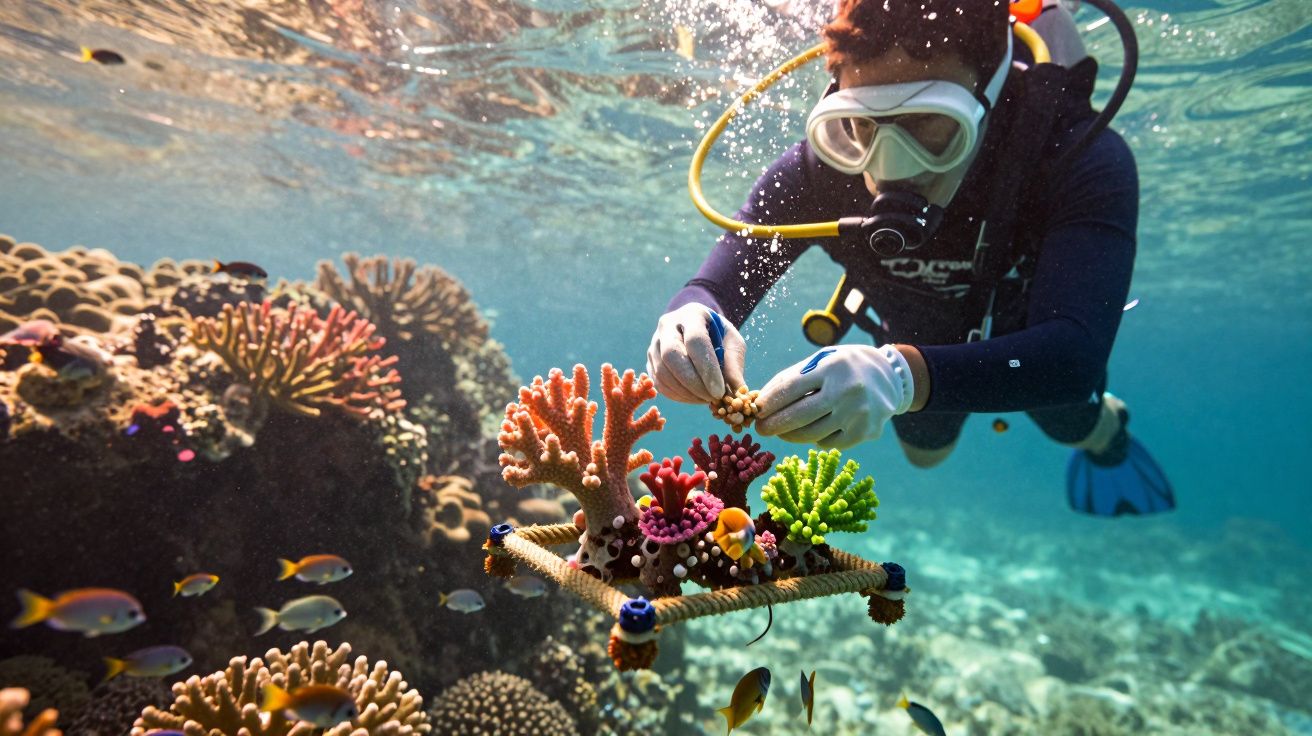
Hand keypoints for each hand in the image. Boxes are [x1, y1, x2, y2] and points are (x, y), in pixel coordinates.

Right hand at [646, 303, 745, 402]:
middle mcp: (667, 325)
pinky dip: (677, 396)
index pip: (695, 340)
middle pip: (671, 355)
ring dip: (685, 392)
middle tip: (712, 398)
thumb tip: (736, 393)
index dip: (707, 368)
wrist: (699, 330)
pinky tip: (694, 398)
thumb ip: (734, 365)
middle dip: (693, 382)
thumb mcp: (733, 343)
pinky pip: (658, 382)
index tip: (720, 391)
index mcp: (692, 314)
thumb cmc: (719, 336)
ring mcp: (655, 342)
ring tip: (706, 399)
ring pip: (662, 372)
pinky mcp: (650, 360)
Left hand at [755, 344, 913, 448]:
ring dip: (790, 435)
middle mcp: (846, 391)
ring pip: (811, 434)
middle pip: (799, 416)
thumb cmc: (844, 367)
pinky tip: (811, 431)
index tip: (756, 410)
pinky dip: (815, 439)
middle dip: (774, 425)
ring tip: (781, 432)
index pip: (790, 388)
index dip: (769, 402)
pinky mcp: (864, 432)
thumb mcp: (821, 360)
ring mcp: (857, 414)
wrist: (890, 376)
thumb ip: (792, 378)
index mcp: (831, 367)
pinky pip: (828, 443)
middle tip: (760, 429)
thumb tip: (760, 400)